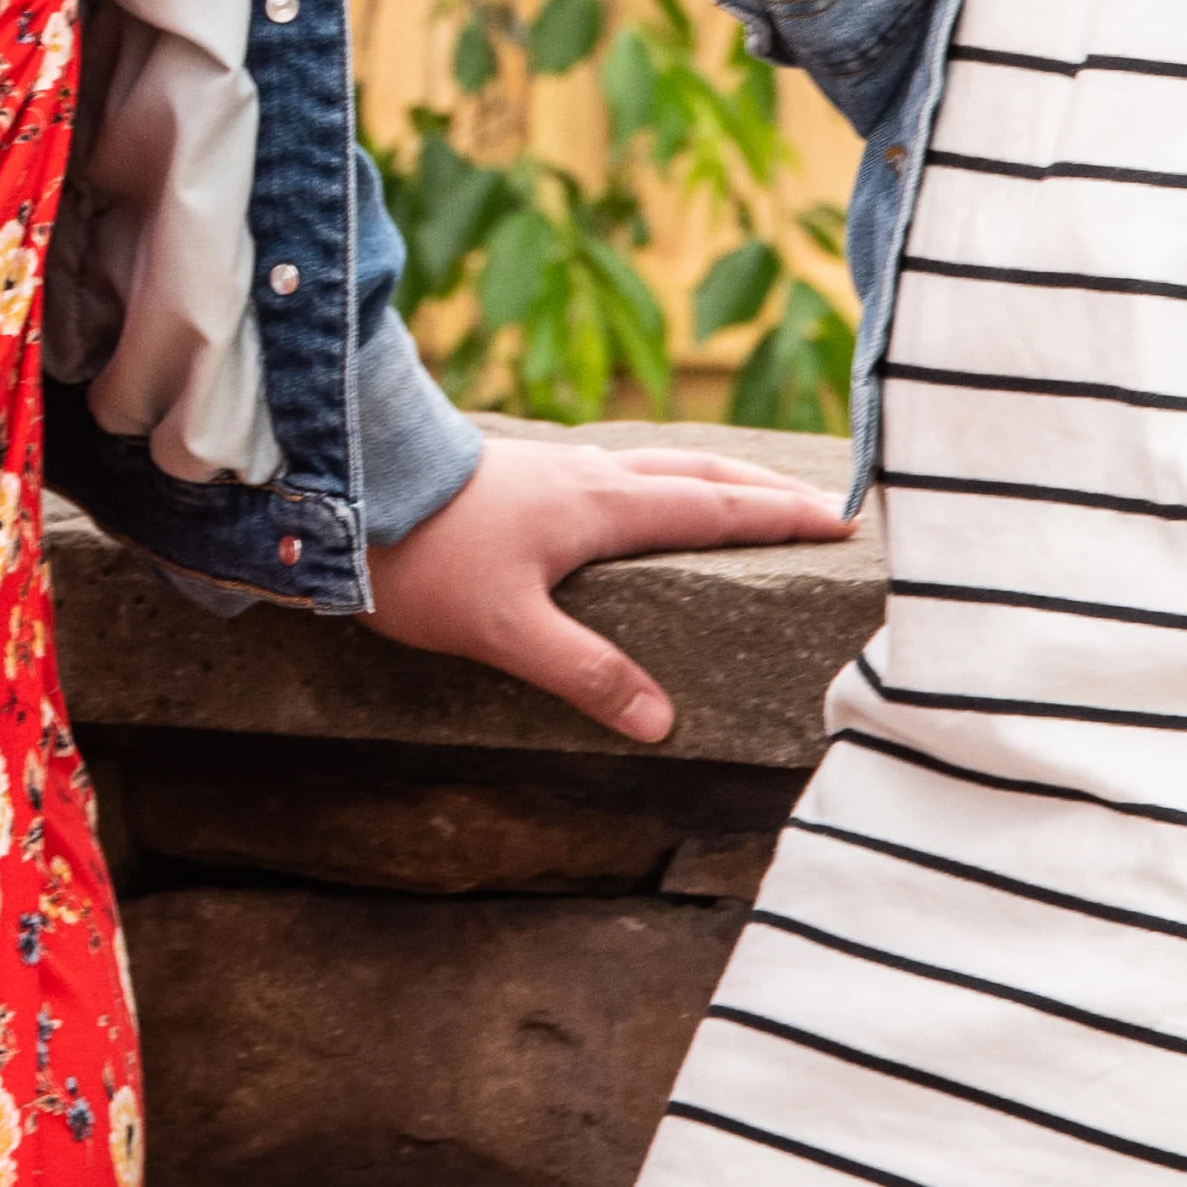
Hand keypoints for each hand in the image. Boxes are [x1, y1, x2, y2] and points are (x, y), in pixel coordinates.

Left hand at [366, 425, 862, 744]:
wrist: (342, 486)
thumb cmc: (424, 556)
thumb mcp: (505, 629)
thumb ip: (585, 673)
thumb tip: (662, 722)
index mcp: (604, 506)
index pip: (715, 510)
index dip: (781, 518)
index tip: (844, 521)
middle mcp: (593, 476)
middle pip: (702, 474)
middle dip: (767, 490)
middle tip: (826, 504)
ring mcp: (560, 468)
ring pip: (663, 464)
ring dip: (718, 479)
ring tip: (752, 497)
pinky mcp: (528, 474)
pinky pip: (625, 469)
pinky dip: (666, 479)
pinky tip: (647, 499)